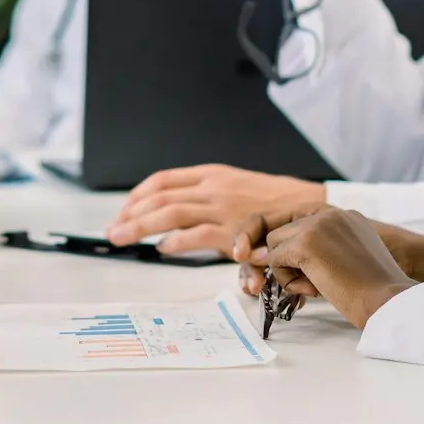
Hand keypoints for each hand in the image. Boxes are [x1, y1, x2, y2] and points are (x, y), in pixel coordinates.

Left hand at [106, 165, 323, 254]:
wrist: (309, 208)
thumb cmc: (273, 202)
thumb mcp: (236, 186)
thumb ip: (206, 196)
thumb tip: (175, 214)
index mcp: (212, 174)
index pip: (164, 180)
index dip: (138, 195)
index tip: (124, 209)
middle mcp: (214, 187)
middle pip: (160, 196)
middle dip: (131, 214)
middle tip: (114, 229)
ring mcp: (224, 208)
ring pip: (170, 213)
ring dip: (141, 227)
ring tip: (124, 237)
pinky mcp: (234, 231)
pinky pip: (196, 235)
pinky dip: (175, 242)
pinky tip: (162, 249)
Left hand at [232, 206, 423, 328]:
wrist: (390, 302)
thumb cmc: (373, 293)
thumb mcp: (343, 264)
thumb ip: (314, 255)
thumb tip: (266, 256)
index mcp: (343, 217)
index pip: (295, 223)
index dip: (276, 240)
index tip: (257, 255)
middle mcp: (329, 214)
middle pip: (281, 234)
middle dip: (284, 262)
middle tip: (301, 286)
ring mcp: (318, 225)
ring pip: (275, 245)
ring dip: (288, 272)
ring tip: (317, 287)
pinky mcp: (307, 242)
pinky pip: (275, 259)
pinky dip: (287, 279)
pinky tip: (314, 288)